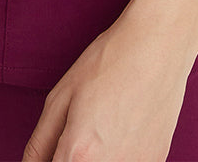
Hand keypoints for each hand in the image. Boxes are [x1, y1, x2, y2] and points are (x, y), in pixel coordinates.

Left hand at [21, 15, 192, 161]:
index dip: (52, 161)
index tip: (57, 149)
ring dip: (94, 157)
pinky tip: (120, 131)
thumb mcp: (60, 98)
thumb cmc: (110, 63)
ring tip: (100, 128)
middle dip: (70, 158)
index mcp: (78, 154)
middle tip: (77, 132)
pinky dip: (117, 155)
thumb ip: (39, 145)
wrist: (158, 46)